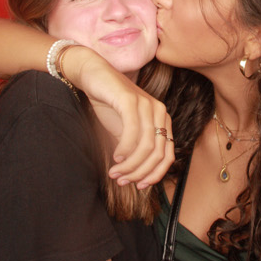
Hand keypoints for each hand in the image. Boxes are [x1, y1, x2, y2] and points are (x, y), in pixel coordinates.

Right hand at [59, 47, 174, 186]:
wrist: (93, 75)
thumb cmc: (109, 104)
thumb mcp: (124, 132)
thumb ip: (133, 152)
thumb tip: (135, 179)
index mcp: (162, 120)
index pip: (167, 156)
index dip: (154, 174)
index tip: (138, 186)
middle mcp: (159, 112)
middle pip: (158, 154)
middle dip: (140, 173)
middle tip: (121, 180)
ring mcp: (146, 104)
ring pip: (146, 146)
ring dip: (130, 165)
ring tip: (115, 172)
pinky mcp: (130, 100)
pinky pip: (133, 132)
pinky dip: (125, 149)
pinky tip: (116, 156)